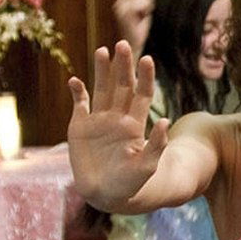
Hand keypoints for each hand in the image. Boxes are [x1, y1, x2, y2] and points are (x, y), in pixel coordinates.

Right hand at [66, 40, 168, 208]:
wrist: (105, 195)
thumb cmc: (130, 184)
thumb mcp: (147, 167)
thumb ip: (156, 145)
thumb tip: (166, 121)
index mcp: (134, 125)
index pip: (142, 95)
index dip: (145, 77)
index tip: (147, 59)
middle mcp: (117, 118)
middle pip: (122, 86)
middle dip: (123, 66)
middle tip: (123, 44)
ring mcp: (98, 122)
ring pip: (101, 90)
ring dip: (101, 71)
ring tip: (103, 51)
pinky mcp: (80, 128)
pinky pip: (79, 105)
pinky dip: (77, 92)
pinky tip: (75, 80)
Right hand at [112, 0, 153, 48]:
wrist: (133, 46)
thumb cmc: (139, 30)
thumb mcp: (142, 10)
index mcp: (120, 1)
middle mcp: (118, 3)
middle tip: (148, 8)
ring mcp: (120, 8)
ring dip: (147, 2)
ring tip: (145, 14)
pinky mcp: (124, 14)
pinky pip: (139, 3)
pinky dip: (146, 7)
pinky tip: (144, 16)